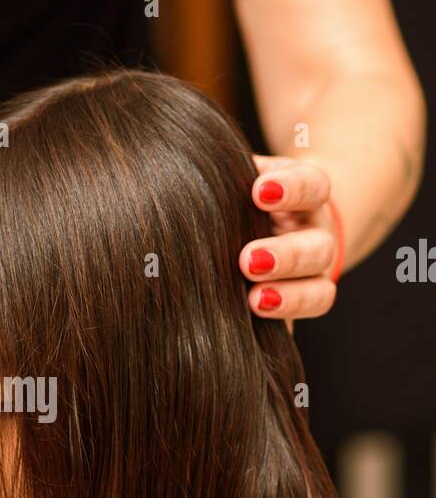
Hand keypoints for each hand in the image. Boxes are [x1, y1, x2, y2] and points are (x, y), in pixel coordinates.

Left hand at [239, 155, 338, 321]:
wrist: (276, 223)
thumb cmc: (247, 196)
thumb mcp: (242, 177)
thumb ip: (227, 177)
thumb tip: (178, 174)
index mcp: (306, 194)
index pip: (313, 185)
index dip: (292, 188)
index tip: (259, 192)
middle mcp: (317, 235)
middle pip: (319, 246)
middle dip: (286, 255)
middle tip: (247, 260)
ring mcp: (314, 275)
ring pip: (320, 290)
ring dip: (288, 297)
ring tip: (254, 300)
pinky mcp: (301, 305)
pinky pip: (301, 319)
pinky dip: (283, 321)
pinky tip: (252, 323)